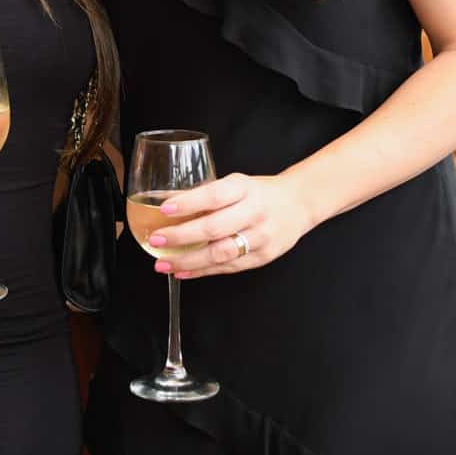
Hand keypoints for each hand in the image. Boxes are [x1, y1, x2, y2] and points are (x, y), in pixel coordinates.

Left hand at [146, 173, 315, 278]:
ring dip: (188, 261)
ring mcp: (261, 237)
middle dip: (181, 236)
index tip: (165, 208)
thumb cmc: (260, 192)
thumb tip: (170, 206)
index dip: (189, 203)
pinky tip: (183, 271)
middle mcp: (254, 212)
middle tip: (156, 239)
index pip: (214, 196)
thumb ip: (209, 194)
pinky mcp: (263, 258)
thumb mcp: (237, 183)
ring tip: (163, 263)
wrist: (299, 204)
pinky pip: (229, 267)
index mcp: (245, 188)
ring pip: (220, 253)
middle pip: (214, 228)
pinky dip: (202, 271)